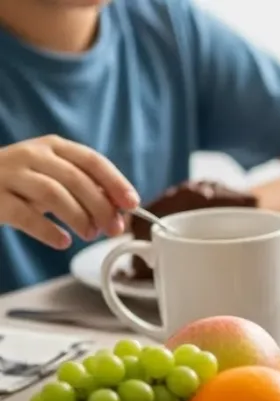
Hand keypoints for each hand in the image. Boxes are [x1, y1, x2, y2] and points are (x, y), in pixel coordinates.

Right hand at [0, 135, 137, 248]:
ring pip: (53, 193)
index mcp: (53, 146)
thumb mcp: (54, 177)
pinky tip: (62, 241)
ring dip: (78, 217)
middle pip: (75, 179)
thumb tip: (120, 211)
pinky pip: (24, 215)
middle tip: (113, 229)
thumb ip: (85, 189)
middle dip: (101, 206)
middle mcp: (31, 155)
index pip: (92, 160)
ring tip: (90, 234)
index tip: (132, 203)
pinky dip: (48, 230)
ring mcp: (9, 174)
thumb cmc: (21, 183)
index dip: (115, 182)